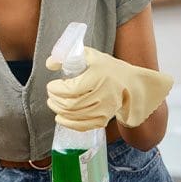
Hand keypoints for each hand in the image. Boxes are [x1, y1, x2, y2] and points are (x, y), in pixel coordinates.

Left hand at [45, 47, 173, 131]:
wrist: (130, 83)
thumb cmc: (108, 68)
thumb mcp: (90, 55)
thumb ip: (68, 56)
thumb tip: (50, 63)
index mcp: (99, 77)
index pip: (72, 89)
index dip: (57, 89)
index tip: (51, 85)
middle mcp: (103, 95)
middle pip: (71, 104)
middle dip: (55, 100)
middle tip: (50, 94)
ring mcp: (105, 109)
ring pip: (75, 116)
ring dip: (59, 111)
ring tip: (53, 103)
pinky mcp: (104, 119)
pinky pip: (83, 126)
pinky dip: (68, 123)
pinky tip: (60, 117)